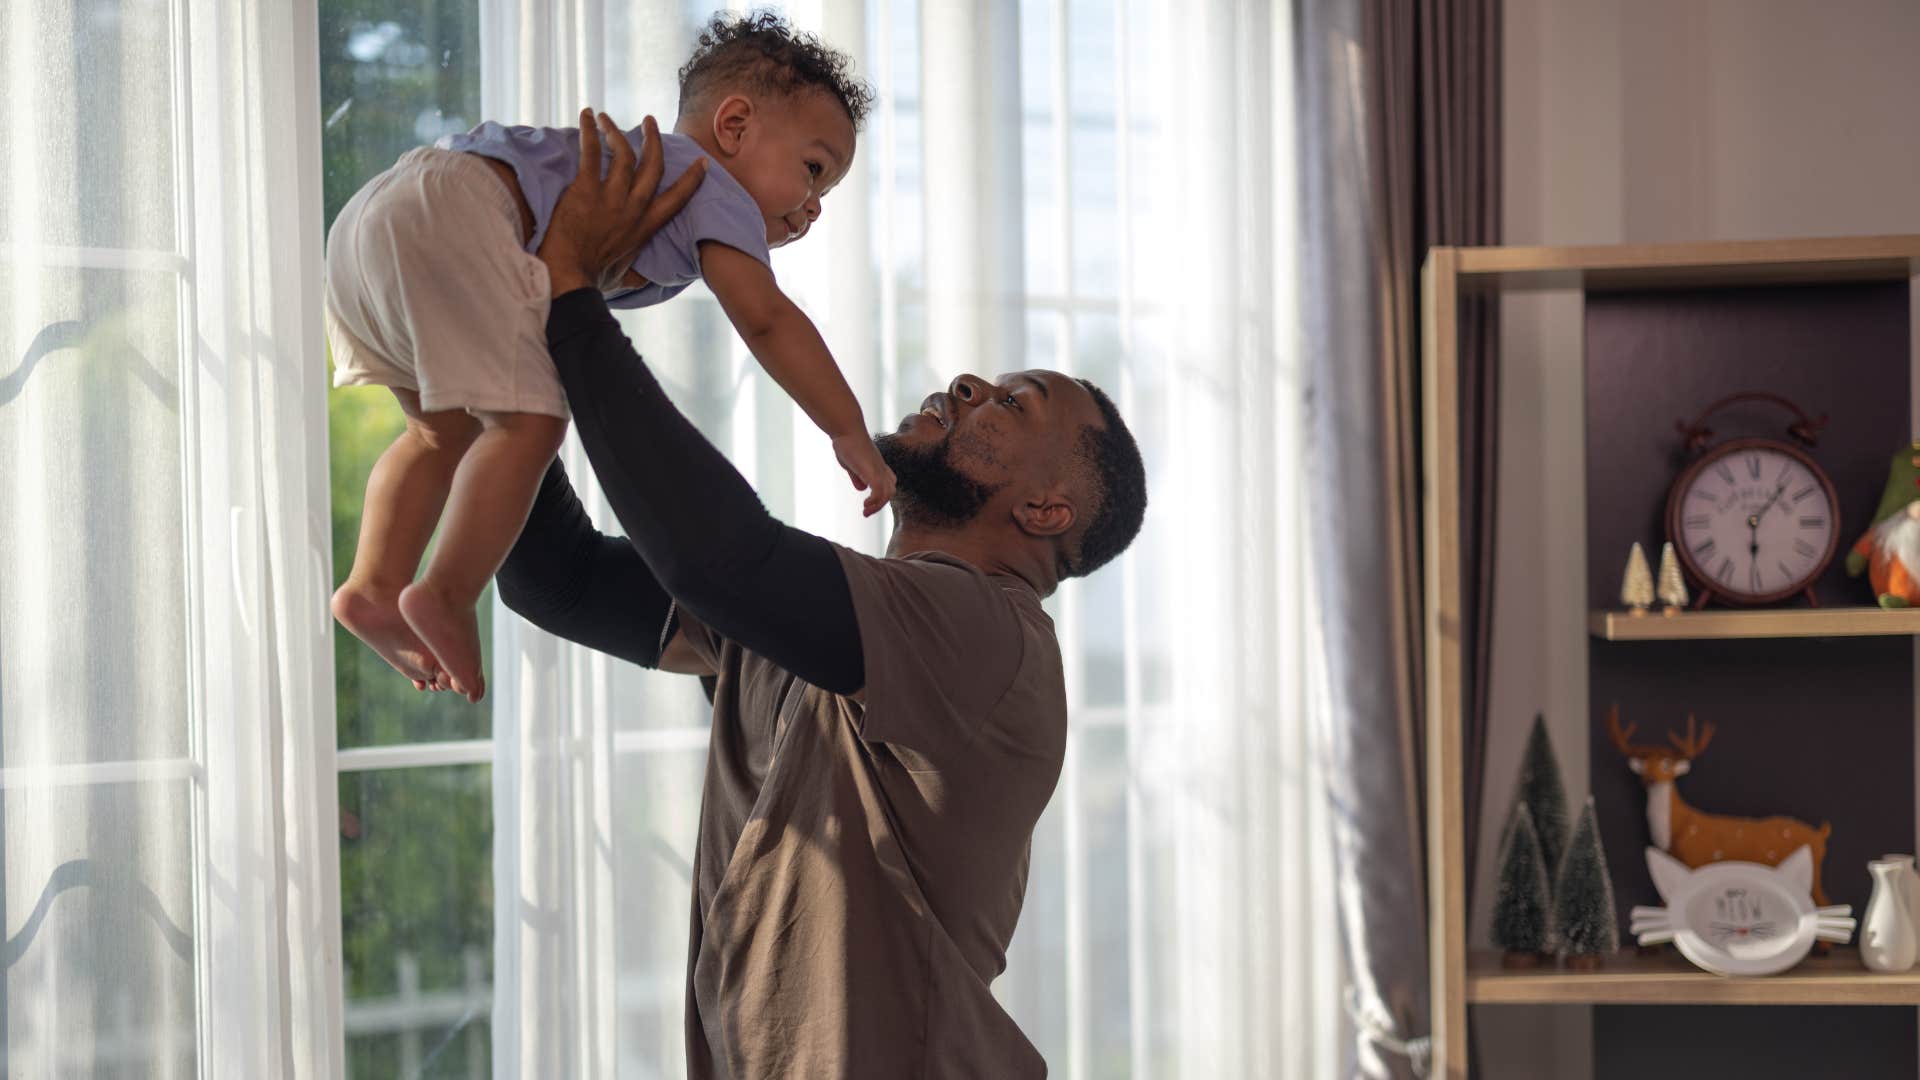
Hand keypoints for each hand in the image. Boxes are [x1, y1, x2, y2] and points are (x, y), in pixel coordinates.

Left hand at [536, 109, 708, 295]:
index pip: (676, 199)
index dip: (690, 179)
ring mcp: (611, 198)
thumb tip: (642, 280)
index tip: (700, 163)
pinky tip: (587, 116)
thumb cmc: (593, 280)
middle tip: (649, 122)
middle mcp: (633, 209)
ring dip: (617, 131)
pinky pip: (592, 153)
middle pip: (652, 166)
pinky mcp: (586, 190)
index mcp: (644, 228)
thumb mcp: (623, 277)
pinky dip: (589, 131)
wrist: (571, 277)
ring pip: (624, 154)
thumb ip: (635, 273)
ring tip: (605, 117)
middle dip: (653, 140)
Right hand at [833, 433, 896, 517]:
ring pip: (887, 493)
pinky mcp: (872, 471)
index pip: (889, 483)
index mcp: (877, 465)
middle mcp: (881, 467)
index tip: (869, 503)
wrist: (847, 428)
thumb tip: (862, 488)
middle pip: (891, 490)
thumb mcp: (852, 463)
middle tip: (867, 512)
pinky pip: (879, 491)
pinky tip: (865, 504)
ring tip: (865, 512)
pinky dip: (875, 501)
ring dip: (877, 506)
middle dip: (880, 504)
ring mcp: (878, 469)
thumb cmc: (847, 442)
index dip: (882, 495)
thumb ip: (857, 476)